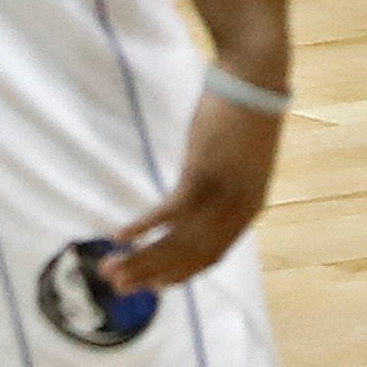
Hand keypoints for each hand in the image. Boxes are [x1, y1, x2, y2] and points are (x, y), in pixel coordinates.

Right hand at [97, 86, 281, 297]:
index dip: (179, 274)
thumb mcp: (242, 164)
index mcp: (248, 210)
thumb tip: (199, 203)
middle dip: (151, 275)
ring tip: (110, 270)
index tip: (153, 286)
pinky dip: (141, 229)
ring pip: (176, 242)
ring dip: (140, 260)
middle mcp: (235, 212)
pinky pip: (167, 214)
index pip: (210, 257)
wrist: (255, 79)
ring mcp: (219, 196)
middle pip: (189, 257)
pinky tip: (119, 236)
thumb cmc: (247, 114)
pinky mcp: (201, 176)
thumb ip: (226, 191)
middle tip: (119, 288)